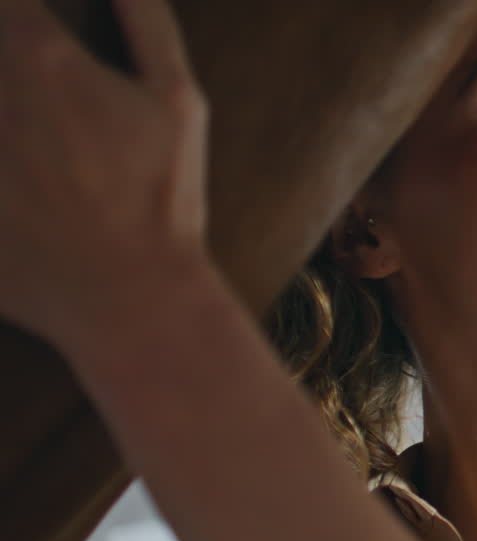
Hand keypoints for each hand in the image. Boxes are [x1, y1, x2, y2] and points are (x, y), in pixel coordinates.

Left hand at [0, 0, 208, 348]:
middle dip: (4, 57)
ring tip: (22, 133)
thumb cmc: (161, 199)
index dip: (20, 13)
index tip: (32, 27)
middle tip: (38, 96)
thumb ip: (147, 20)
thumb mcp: (180, 103)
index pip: (10, 4)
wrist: (131, 297)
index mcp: (39, 56)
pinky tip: (9, 177)